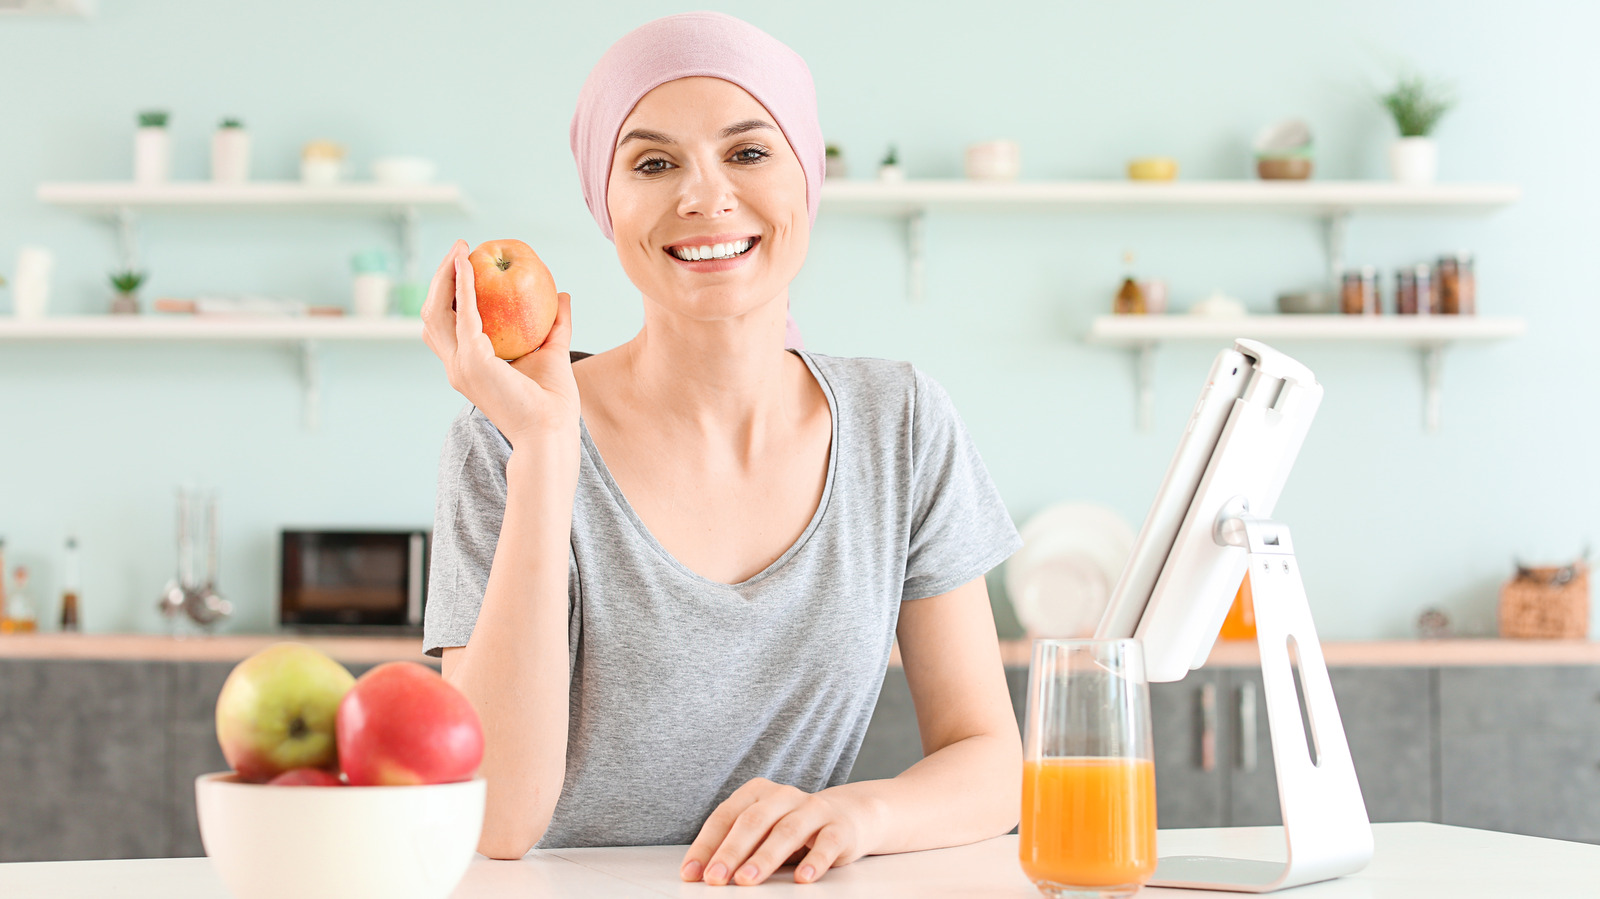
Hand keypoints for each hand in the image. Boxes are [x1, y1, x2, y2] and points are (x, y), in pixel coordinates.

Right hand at [420, 239, 578, 446]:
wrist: (551, 432)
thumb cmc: (553, 403)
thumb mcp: (553, 352)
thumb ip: (556, 324)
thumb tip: (562, 295)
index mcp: (469, 368)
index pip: (446, 326)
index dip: (449, 295)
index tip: (463, 266)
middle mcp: (456, 367)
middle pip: (432, 315)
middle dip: (440, 280)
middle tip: (458, 251)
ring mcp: (460, 366)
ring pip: (436, 312)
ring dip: (445, 277)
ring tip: (460, 250)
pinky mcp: (472, 362)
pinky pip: (463, 314)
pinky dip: (464, 286)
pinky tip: (470, 264)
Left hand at [680, 778, 873, 885]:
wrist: (847, 816)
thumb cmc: (792, 828)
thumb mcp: (762, 832)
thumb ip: (737, 847)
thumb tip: (705, 873)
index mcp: (757, 793)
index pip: (725, 816)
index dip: (706, 845)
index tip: (692, 873)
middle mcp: (783, 796)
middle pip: (753, 822)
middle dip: (731, 852)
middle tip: (715, 878)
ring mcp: (813, 809)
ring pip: (786, 832)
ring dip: (764, 858)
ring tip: (747, 880)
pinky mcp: (838, 827)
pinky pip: (826, 843)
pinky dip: (815, 861)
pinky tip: (803, 878)